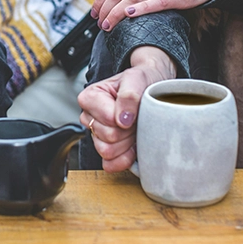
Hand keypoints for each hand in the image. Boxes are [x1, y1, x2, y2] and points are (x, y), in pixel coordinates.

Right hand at [77, 46, 176, 171]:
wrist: (153, 87)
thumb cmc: (142, 81)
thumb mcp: (137, 78)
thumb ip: (129, 95)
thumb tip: (122, 119)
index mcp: (90, 98)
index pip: (108, 121)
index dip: (126, 119)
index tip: (134, 109)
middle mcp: (89, 117)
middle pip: (108, 137)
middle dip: (127, 131)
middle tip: (137, 118)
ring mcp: (96, 135)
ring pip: (107, 152)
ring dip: (127, 143)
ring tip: (135, 128)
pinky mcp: (105, 149)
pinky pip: (109, 164)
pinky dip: (125, 159)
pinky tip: (133, 145)